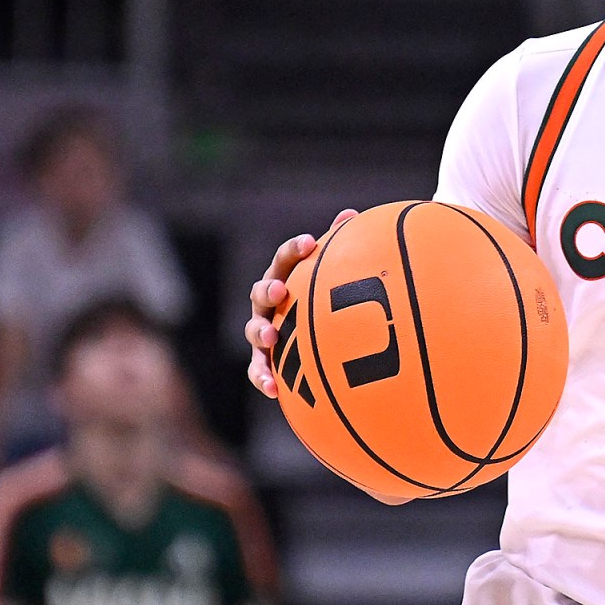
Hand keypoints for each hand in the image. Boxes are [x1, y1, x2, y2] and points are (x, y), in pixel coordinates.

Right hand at [245, 212, 356, 399]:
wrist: (314, 336)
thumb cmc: (325, 301)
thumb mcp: (332, 277)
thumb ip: (340, 247)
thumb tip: (351, 214)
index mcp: (285, 277)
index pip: (286, 259)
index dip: (294, 250)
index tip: (310, 242)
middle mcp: (268, 303)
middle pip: (261, 291)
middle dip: (268, 289)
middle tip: (280, 291)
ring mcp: (263, 331)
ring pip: (253, 330)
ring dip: (260, 332)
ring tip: (270, 338)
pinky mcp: (265, 360)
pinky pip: (259, 369)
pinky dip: (262, 377)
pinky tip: (273, 389)